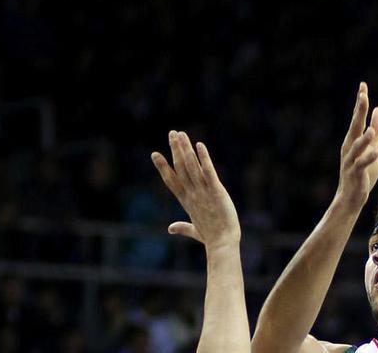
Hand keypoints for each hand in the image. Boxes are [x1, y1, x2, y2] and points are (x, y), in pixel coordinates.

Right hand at [151, 131, 240, 250]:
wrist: (223, 243)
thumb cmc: (211, 236)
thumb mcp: (194, 229)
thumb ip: (182, 227)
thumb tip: (170, 228)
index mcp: (187, 200)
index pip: (172, 180)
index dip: (163, 166)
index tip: (155, 153)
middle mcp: (192, 193)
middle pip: (180, 167)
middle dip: (175, 149)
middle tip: (171, 133)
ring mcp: (203, 192)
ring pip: (191, 166)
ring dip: (185, 149)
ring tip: (180, 134)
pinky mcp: (216, 191)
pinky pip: (209, 172)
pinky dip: (204, 158)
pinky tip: (200, 145)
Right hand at [337, 82, 377, 205]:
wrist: (351, 197)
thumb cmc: (362, 171)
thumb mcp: (374, 146)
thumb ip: (377, 129)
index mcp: (353, 140)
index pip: (357, 118)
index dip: (360, 102)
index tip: (363, 85)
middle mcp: (349, 148)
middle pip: (354, 127)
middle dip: (358, 112)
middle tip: (363, 96)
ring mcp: (351, 161)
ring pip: (357, 147)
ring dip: (363, 138)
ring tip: (371, 130)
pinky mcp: (356, 175)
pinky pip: (361, 165)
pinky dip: (368, 158)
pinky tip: (376, 152)